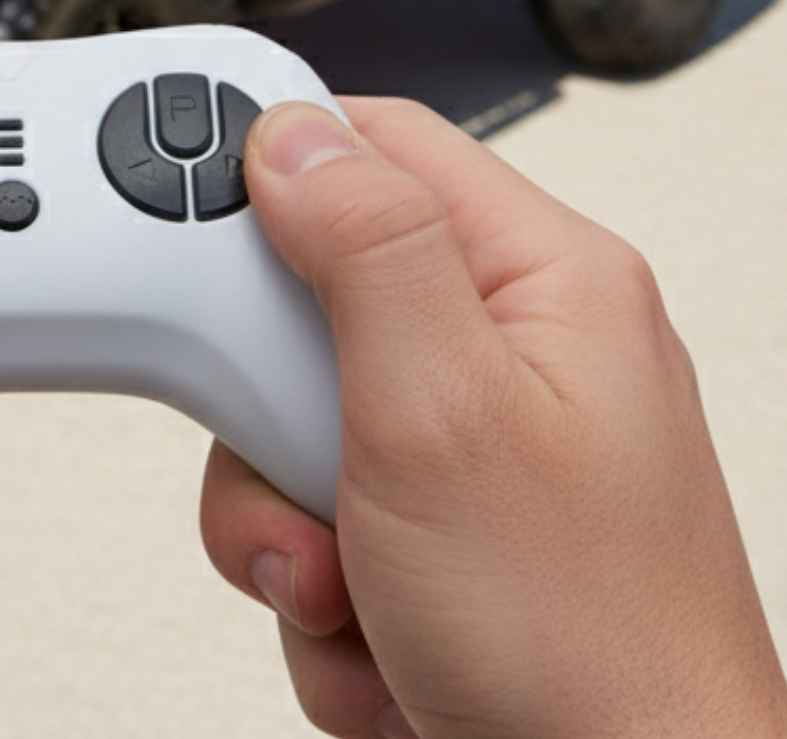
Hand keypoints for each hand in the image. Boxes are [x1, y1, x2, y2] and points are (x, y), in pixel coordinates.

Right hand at [198, 97, 786, 738]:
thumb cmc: (595, 652)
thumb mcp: (444, 413)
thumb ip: (364, 250)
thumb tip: (294, 133)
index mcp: (546, 280)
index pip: (378, 144)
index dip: (272, 169)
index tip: (190, 228)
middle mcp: (519, 353)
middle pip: (315, 298)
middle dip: (269, 405)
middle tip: (297, 459)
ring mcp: (482, 456)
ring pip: (299, 428)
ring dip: (290, 524)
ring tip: (353, 586)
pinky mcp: (447, 544)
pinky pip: (324, 525)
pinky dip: (327, 596)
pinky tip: (387, 645)